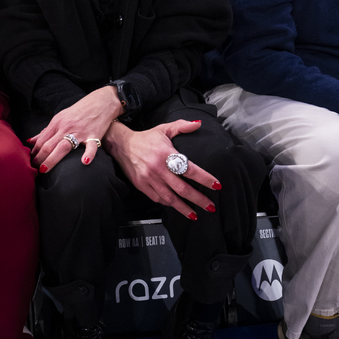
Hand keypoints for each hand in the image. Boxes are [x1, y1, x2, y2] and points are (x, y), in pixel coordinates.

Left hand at [28, 86, 122, 171]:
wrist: (100, 102)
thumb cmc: (78, 112)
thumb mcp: (60, 118)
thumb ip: (47, 131)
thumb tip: (31, 141)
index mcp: (57, 123)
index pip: (42, 140)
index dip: (34, 152)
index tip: (30, 162)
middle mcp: (66, 128)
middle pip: (49, 145)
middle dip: (39, 158)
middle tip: (34, 170)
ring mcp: (80, 132)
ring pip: (63, 146)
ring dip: (52, 159)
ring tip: (44, 169)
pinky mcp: (93, 135)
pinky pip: (91, 146)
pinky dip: (88, 154)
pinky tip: (85, 161)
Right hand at [104, 119, 219, 219]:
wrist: (122, 145)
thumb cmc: (146, 138)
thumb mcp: (164, 129)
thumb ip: (182, 126)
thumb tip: (198, 123)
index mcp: (166, 154)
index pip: (190, 169)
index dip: (204, 179)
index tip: (216, 185)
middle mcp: (158, 168)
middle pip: (182, 188)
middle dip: (198, 199)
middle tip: (210, 206)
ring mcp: (149, 179)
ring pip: (170, 198)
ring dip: (184, 208)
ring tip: (195, 214)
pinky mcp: (141, 185)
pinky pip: (157, 198)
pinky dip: (168, 204)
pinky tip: (177, 207)